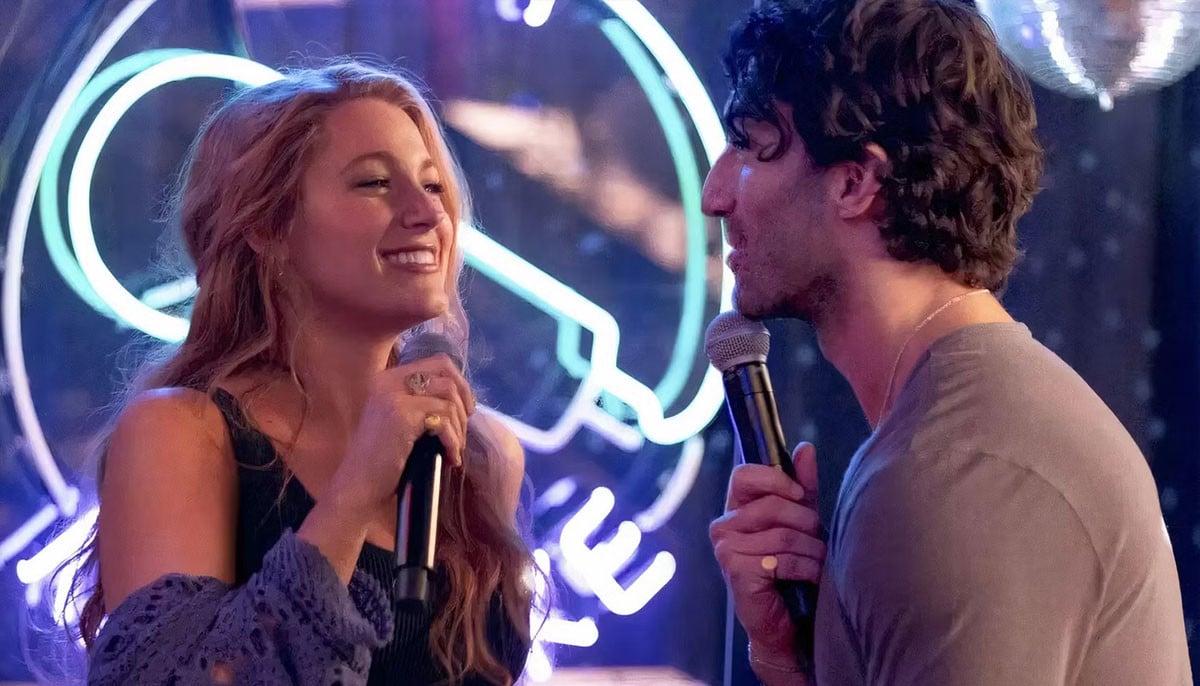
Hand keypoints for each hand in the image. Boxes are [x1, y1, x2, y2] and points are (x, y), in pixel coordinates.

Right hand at [327, 353, 475, 517]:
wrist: (359, 488)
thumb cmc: (384, 462)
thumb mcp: (404, 422)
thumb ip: (424, 403)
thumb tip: (464, 399)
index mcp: (388, 379)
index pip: (437, 362)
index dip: (459, 383)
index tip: (465, 410)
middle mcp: (388, 381)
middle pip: (445, 370)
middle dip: (464, 398)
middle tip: (464, 428)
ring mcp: (392, 395)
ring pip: (448, 395)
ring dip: (459, 425)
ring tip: (454, 449)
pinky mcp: (400, 414)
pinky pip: (443, 418)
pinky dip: (453, 440)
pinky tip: (450, 458)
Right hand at [710, 442, 824, 661]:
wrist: (788, 622)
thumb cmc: (793, 568)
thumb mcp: (801, 521)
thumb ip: (802, 486)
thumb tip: (804, 448)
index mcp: (736, 508)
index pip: (744, 474)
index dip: (775, 479)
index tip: (799, 494)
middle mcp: (724, 525)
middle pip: (773, 504)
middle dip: (806, 522)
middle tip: (816, 540)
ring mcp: (726, 549)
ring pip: (783, 533)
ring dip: (812, 550)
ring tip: (816, 562)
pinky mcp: (735, 570)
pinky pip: (781, 558)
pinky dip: (804, 568)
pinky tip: (806, 578)